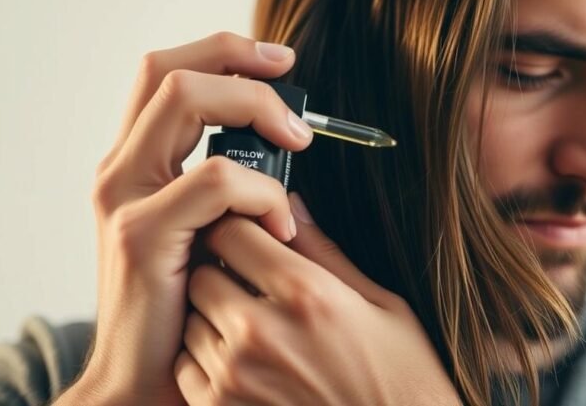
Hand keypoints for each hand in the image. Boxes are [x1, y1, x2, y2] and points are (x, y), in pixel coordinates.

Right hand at [71, 32, 313, 404]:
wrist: (148, 380)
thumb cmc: (190, 307)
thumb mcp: (209, 231)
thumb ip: (227, 186)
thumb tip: (284, 140)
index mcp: (138, 165)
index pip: (166, 74)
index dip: (222, 51)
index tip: (279, 60)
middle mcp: (122, 171)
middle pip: (167, 70)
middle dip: (235, 58)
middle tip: (289, 75)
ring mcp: (124, 198)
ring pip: (186, 99)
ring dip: (257, 109)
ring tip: (299, 143)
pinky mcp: (142, 234)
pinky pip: (215, 180)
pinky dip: (262, 192)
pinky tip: (283, 225)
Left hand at [174, 193, 461, 405]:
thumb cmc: (399, 379)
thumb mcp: (382, 304)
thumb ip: (326, 252)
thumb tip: (293, 206)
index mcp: (306, 294)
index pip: (233, 231)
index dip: (240, 229)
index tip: (252, 238)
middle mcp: (262, 332)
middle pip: (202, 272)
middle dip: (222, 271)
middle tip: (250, 285)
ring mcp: (236, 376)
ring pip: (191, 318)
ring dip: (212, 316)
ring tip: (252, 329)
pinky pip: (185, 366)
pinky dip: (206, 360)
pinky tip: (245, 364)